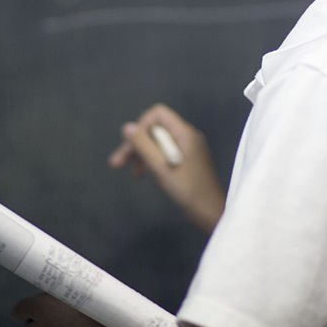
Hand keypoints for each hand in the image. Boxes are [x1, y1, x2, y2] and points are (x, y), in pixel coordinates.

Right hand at [108, 103, 225, 232]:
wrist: (209, 212)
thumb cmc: (188, 190)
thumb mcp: (161, 168)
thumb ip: (143, 146)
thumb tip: (127, 127)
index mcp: (185, 133)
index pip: (158, 114)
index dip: (141, 125)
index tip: (131, 145)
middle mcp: (187, 136)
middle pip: (155, 129)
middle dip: (136, 144)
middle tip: (116, 164)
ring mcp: (187, 148)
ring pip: (158, 142)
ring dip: (142, 155)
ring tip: (136, 174)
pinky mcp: (186, 160)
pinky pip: (165, 152)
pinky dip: (153, 161)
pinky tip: (148, 176)